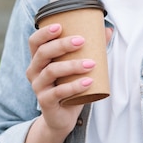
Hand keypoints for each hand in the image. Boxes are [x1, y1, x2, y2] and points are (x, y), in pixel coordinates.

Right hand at [23, 24, 113, 142]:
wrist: (63, 116)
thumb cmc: (68, 85)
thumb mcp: (77, 66)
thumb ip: (90, 48)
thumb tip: (108, 30)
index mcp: (39, 59)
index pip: (34, 41)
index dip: (44, 32)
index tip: (60, 26)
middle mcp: (34, 71)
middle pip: (43, 53)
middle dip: (62, 45)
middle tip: (81, 41)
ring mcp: (38, 87)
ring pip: (51, 71)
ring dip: (71, 65)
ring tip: (90, 64)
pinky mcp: (45, 102)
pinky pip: (58, 92)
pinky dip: (74, 86)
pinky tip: (88, 81)